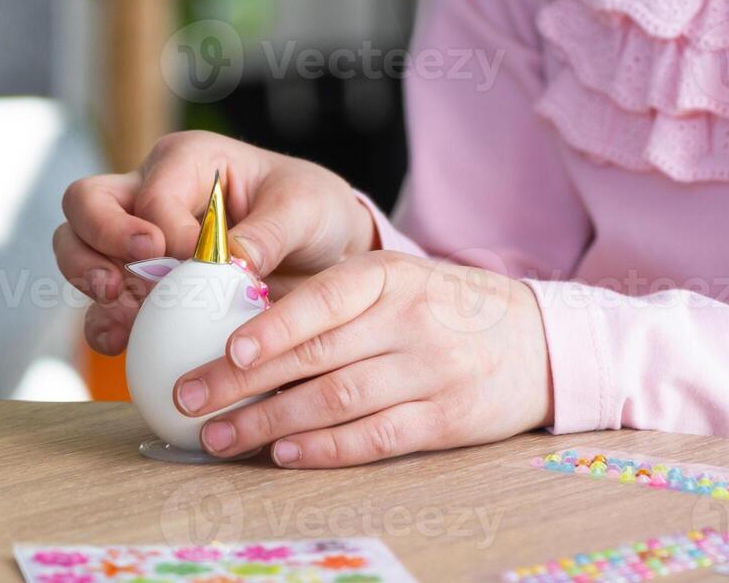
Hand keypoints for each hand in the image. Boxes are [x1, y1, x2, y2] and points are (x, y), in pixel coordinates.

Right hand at [54, 131, 377, 355]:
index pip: (153, 193)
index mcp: (191, 160)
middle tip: (121, 280)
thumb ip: (269, 232)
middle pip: (87, 202)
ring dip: (87, 280)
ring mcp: (138, 237)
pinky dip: (102, 321)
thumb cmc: (314, 212)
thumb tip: (230, 263)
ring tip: (117, 311)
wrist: (326, 253)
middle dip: (97, 240)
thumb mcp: (306, 211)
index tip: (199, 260)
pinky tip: (119, 344)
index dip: (166, 231)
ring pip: (76, 246)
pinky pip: (100, 301)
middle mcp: (151, 190)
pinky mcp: (141, 283)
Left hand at [171, 251, 553, 465]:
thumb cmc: (446, 308)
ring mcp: (433, 370)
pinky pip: (376, 438)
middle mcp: (412, 320)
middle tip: (190, 400)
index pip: (325, 299)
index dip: (273, 327)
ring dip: (271, 422)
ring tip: (221, 436)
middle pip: (318, 356)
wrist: (538, 340)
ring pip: (339, 401)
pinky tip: (285, 454)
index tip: (225, 350)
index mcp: (393, 275)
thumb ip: (326, 294)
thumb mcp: (396, 280)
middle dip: (244, 382)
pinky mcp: (447, 418)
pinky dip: (326, 449)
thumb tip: (233, 308)